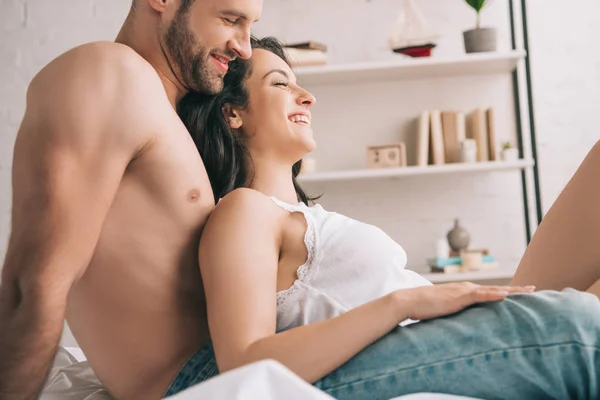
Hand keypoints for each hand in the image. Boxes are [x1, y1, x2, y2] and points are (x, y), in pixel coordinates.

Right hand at [397, 282, 535, 320]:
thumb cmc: (422, 308)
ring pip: (492, 290)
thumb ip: (455, 314)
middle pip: (496, 289)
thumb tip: (461, 324)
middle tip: (534, 289)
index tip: (521, 293)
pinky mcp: (458, 297)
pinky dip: (493, 294)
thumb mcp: (443, 312)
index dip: (506, 292)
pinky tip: (506, 295)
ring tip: (529, 291)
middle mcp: (466, 289)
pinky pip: (480, 295)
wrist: (408, 301)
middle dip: (515, 290)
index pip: (489, 292)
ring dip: (511, 290)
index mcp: (463, 292)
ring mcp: (463, 291)